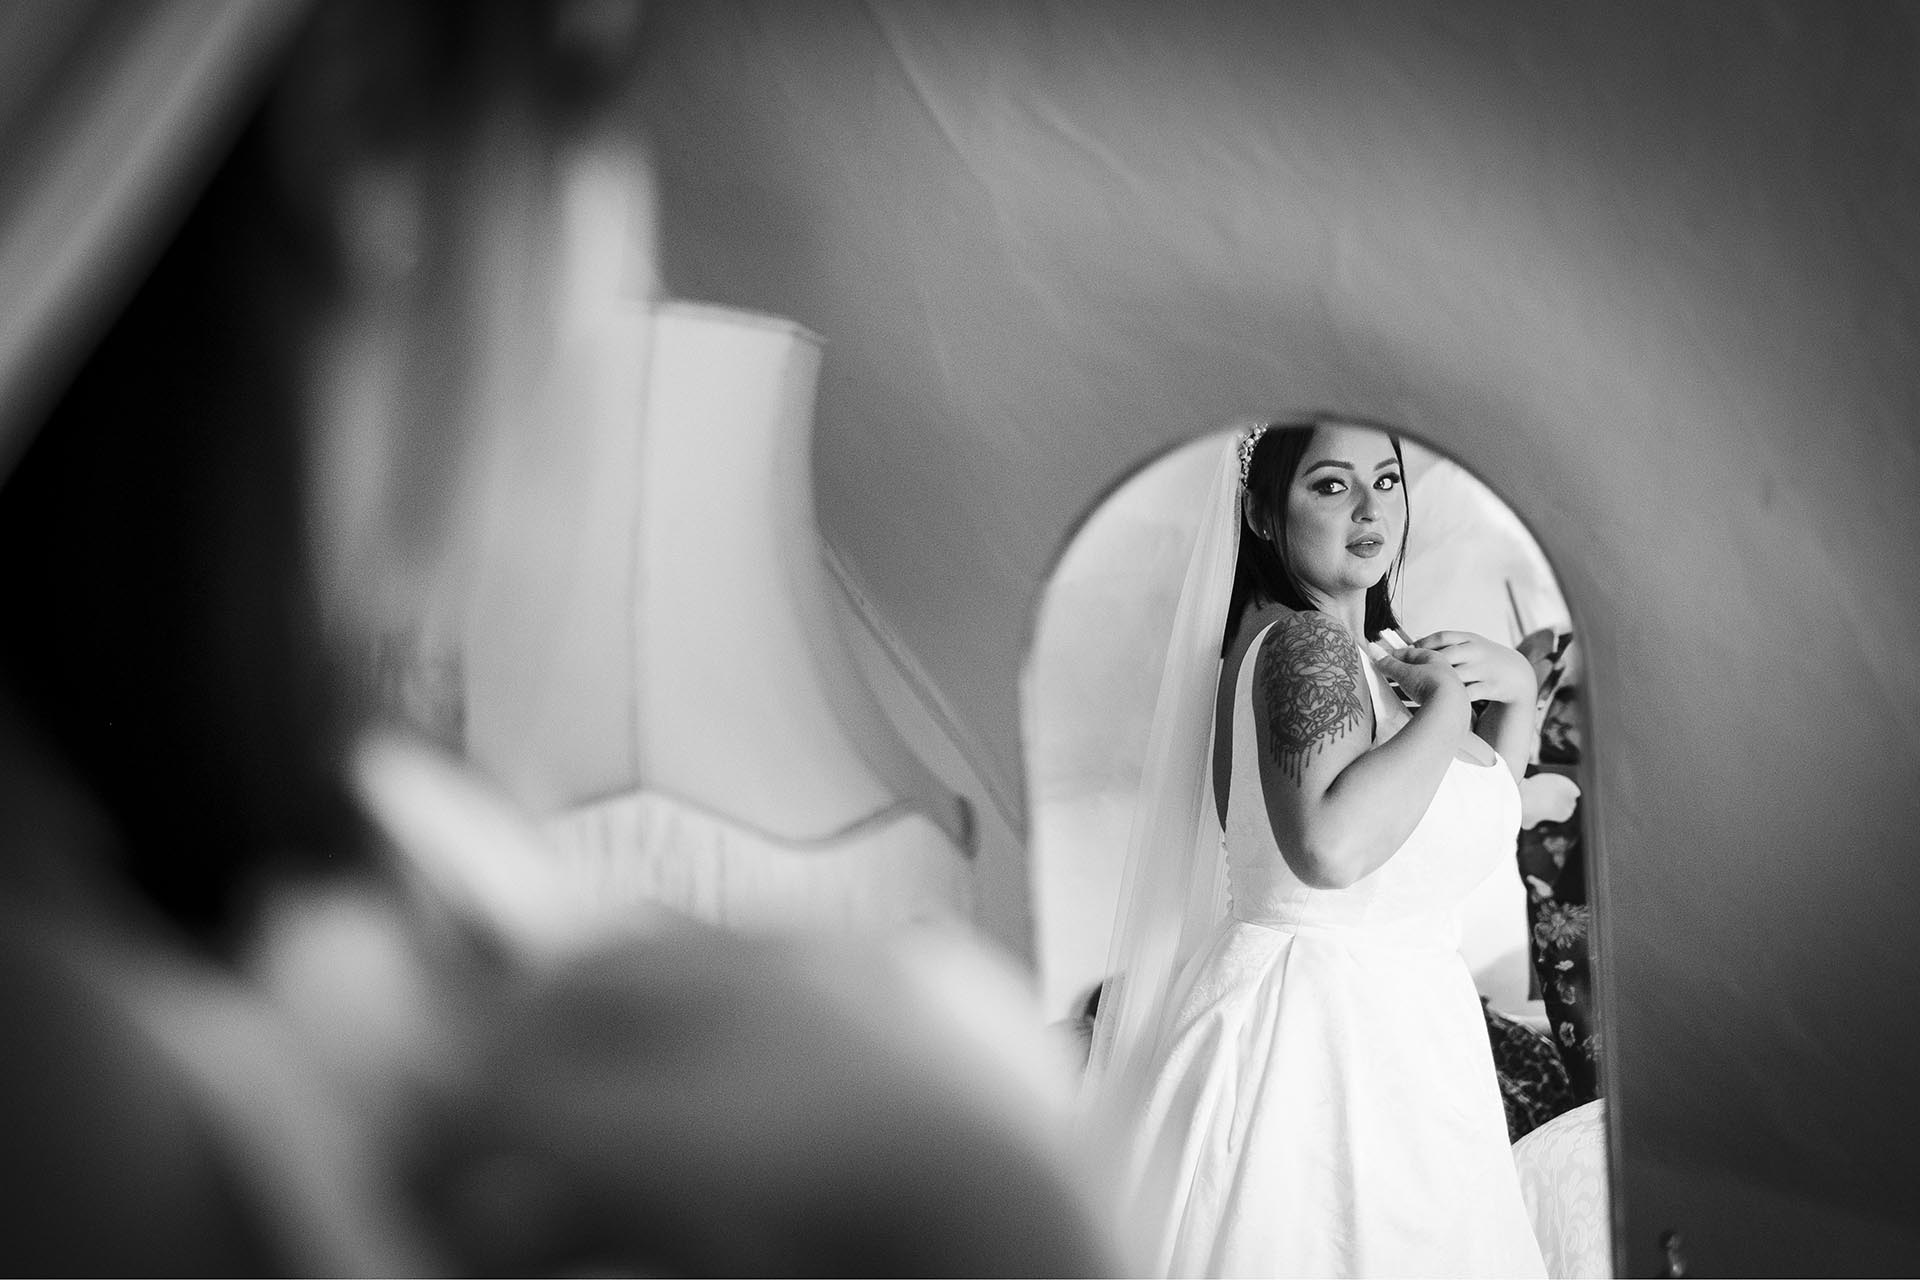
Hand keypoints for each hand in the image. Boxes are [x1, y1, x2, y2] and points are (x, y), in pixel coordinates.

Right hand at [1371, 644, 1470, 721]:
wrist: (1450, 709)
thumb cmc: (1434, 685)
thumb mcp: (1404, 672)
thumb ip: (1389, 664)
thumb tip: (1378, 655)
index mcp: (1435, 657)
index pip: (1411, 652)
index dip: (1394, 655)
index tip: (1382, 659)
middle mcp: (1443, 672)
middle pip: (1418, 670)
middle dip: (1401, 673)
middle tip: (1386, 676)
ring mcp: (1445, 689)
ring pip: (1423, 686)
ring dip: (1407, 689)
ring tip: (1393, 693)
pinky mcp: (1445, 706)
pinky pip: (1426, 702)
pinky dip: (1414, 703)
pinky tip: (1406, 708)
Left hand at [1408, 630, 1538, 706]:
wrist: (1519, 676)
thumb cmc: (1486, 661)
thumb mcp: (1470, 647)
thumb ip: (1447, 645)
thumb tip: (1412, 644)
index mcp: (1469, 639)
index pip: (1441, 637)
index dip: (1421, 646)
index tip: (1403, 656)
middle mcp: (1477, 651)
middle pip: (1445, 656)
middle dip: (1422, 665)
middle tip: (1401, 675)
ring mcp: (1485, 668)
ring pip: (1455, 676)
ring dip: (1434, 684)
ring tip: (1411, 693)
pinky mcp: (1492, 686)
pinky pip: (1468, 693)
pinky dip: (1452, 699)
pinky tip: (1437, 704)